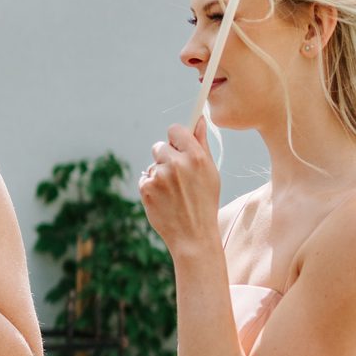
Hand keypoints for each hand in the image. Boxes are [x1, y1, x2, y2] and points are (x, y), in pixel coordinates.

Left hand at [138, 123, 221, 259]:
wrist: (193, 235)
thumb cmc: (205, 202)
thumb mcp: (210, 172)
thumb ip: (202, 144)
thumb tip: (199, 120)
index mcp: (196, 156)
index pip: (176, 130)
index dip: (176, 138)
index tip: (177, 145)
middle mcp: (177, 163)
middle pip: (160, 146)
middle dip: (165, 157)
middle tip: (176, 177)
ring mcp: (160, 176)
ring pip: (152, 165)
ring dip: (159, 175)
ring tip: (173, 193)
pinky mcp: (146, 188)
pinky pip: (145, 179)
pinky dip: (151, 188)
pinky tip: (164, 200)